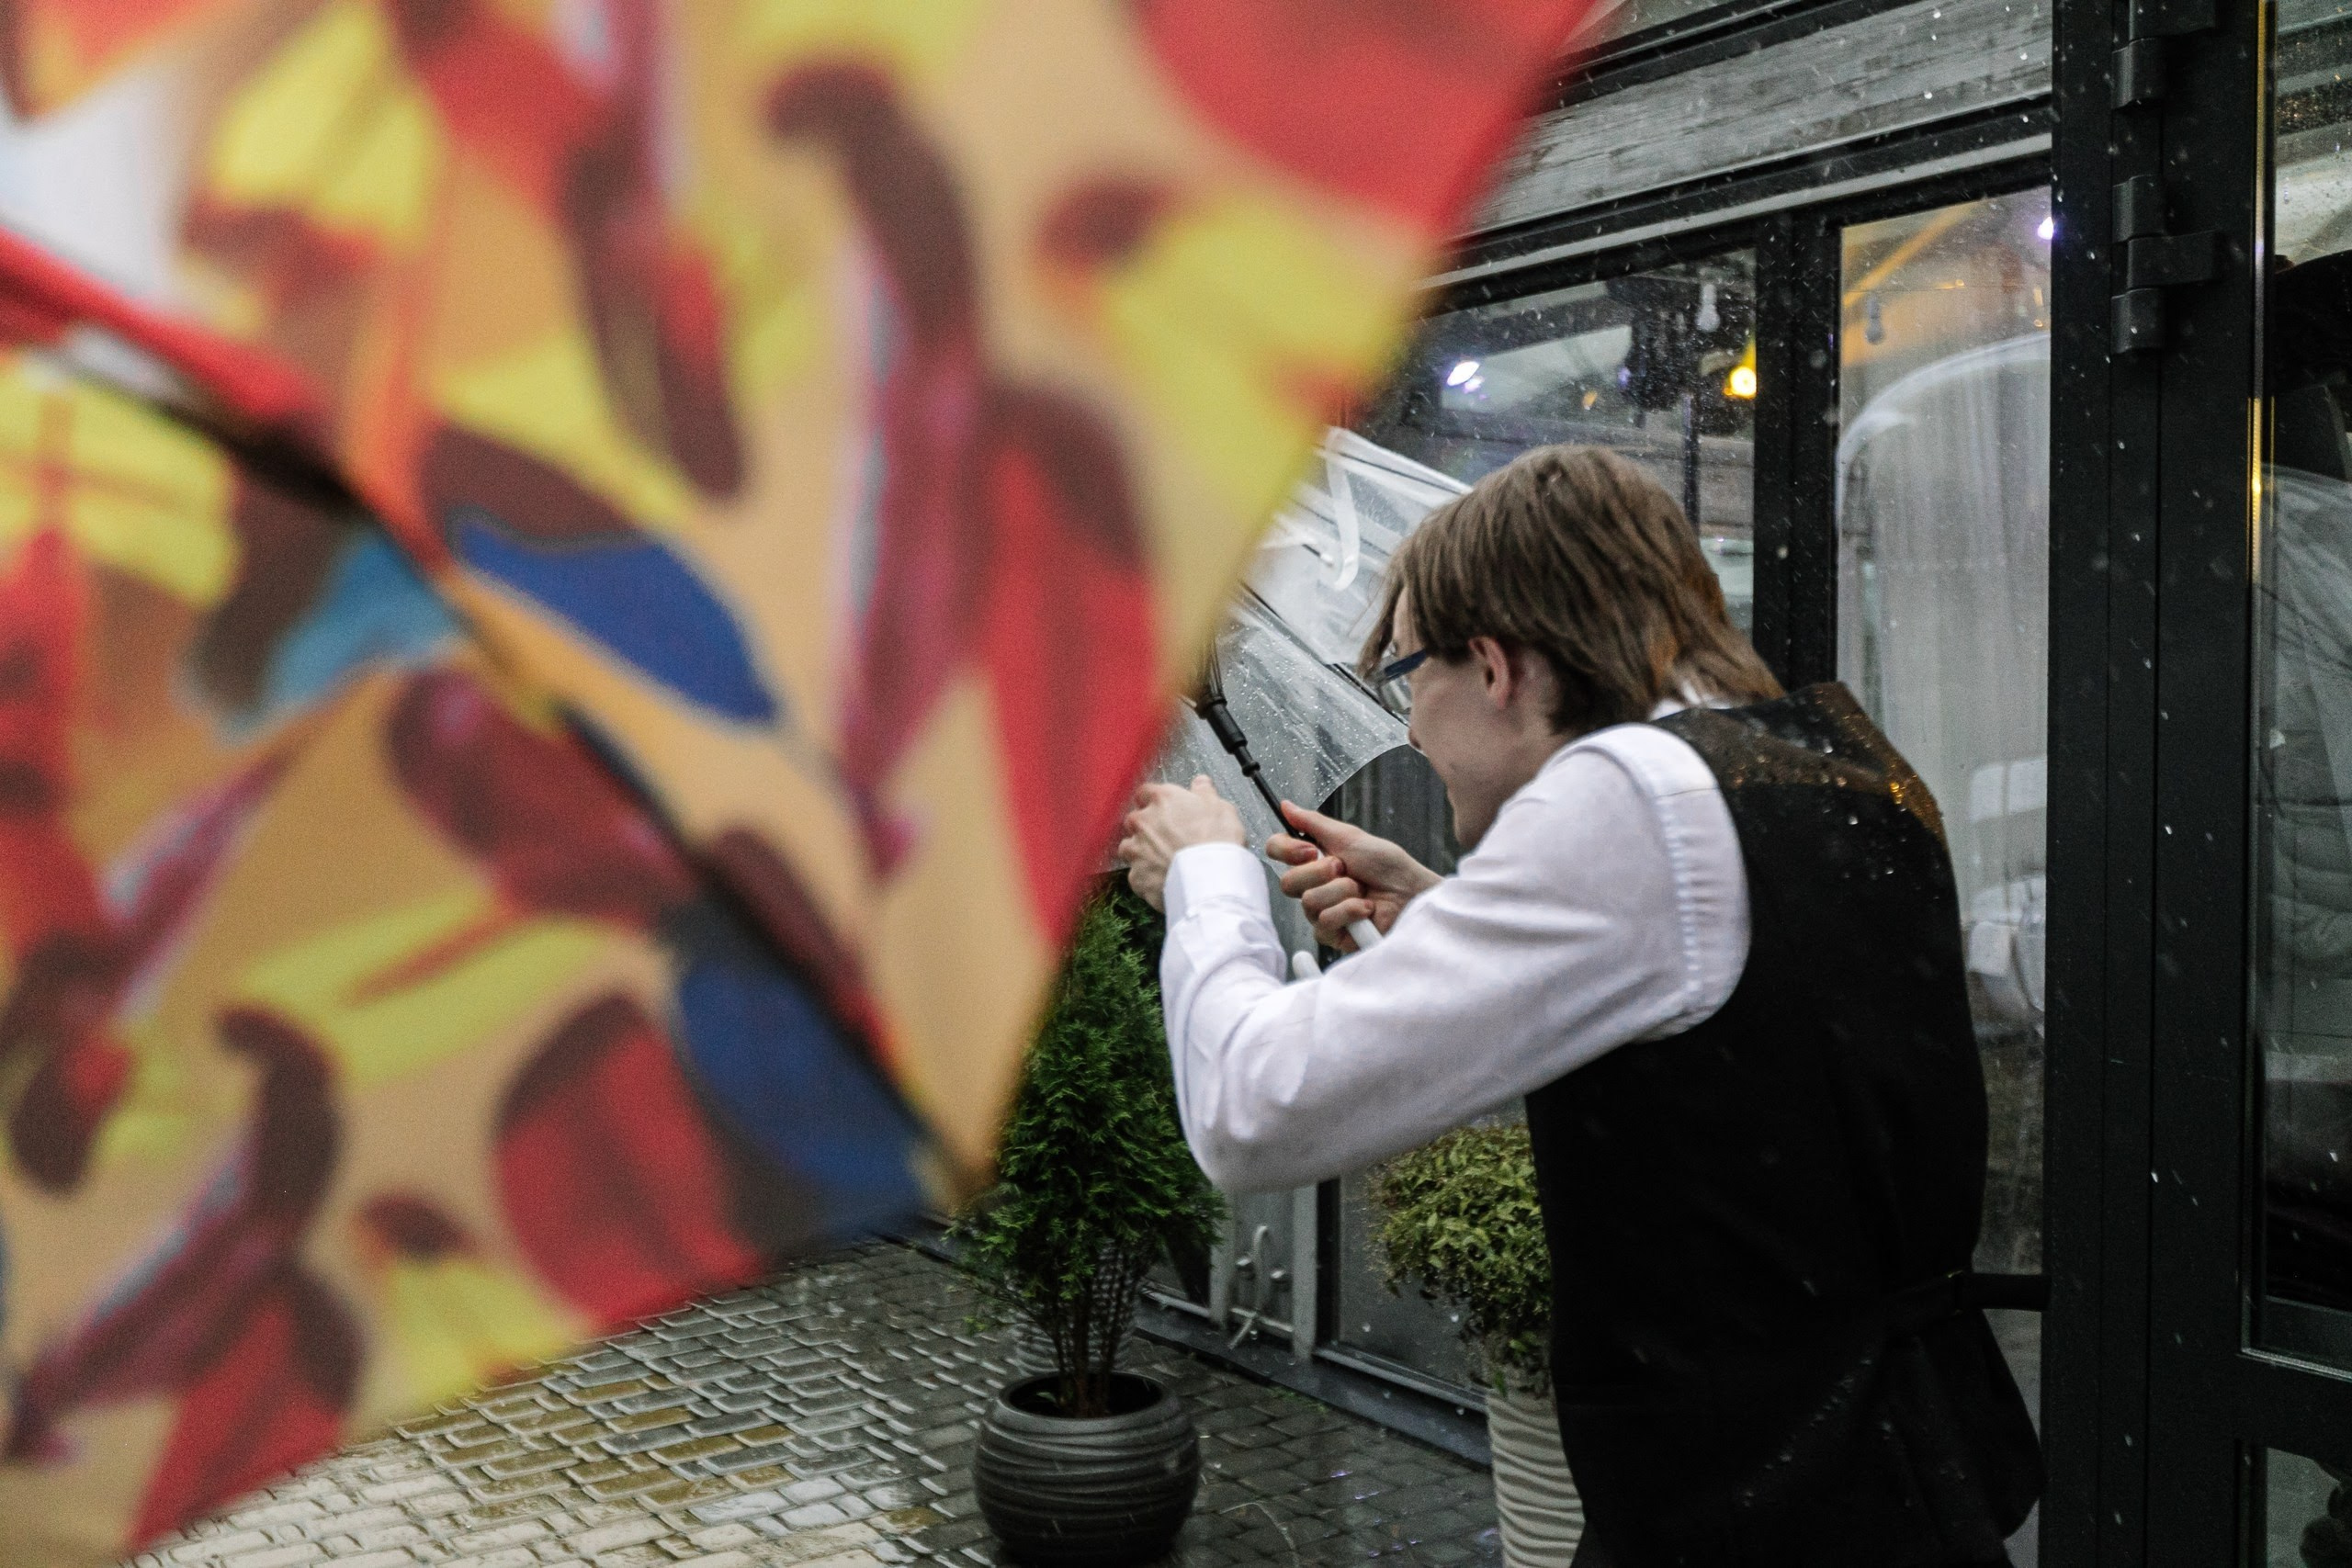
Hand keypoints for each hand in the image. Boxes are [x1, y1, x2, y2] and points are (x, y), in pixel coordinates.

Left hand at [1118, 775, 1244, 909]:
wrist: (1210, 879)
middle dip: (1148, 828)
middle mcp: (1143, 822)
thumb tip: (1200, 784)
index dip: (1156, 801)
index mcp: (1162, 799)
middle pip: (1136, 820)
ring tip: (1165, 861)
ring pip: (1130, 847)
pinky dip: (1148, 877)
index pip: (1146, 792)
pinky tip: (1165, 879)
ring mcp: (1136, 850)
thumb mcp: (1221, 807)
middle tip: (1170, 838)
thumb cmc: (1217, 841)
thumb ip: (1205, 792)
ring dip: (1143, 852)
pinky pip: (1137, 875)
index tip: (1166, 809)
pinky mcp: (1137, 877)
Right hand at [1267, 802, 1439, 950]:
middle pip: (1288, 882)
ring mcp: (1321, 911)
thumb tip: (1286, 805)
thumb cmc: (1387, 865)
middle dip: (1321, 873)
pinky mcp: (1332, 934)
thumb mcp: (1350, 837)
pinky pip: (1324, 922)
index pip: (1277, 851)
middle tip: (1345, 868)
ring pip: (1308, 902)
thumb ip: (1314, 823)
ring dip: (1342, 892)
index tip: (1310, 849)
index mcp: (1313, 859)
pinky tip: (1366, 909)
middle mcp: (1313, 885)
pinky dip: (1350, 910)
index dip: (1287, 851)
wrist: (1411, 893)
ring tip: (1363, 890)